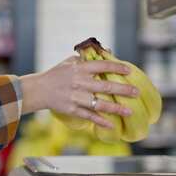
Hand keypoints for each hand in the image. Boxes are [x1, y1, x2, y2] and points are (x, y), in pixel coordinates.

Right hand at [20, 56, 138, 127]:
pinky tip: (112, 124)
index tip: (129, 71)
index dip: (116, 67)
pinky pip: (89, 116)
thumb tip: (108, 52)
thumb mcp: (69, 62)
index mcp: (79, 69)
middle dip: (123, 89)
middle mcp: (79, 82)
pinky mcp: (72, 109)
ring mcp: (76, 97)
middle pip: (105, 86)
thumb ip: (87, 58)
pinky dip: (100, 121)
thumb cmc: (56, 74)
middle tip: (136, 92)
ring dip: (116, 108)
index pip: (102, 66)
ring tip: (130, 111)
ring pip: (100, 104)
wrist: (39, 90)